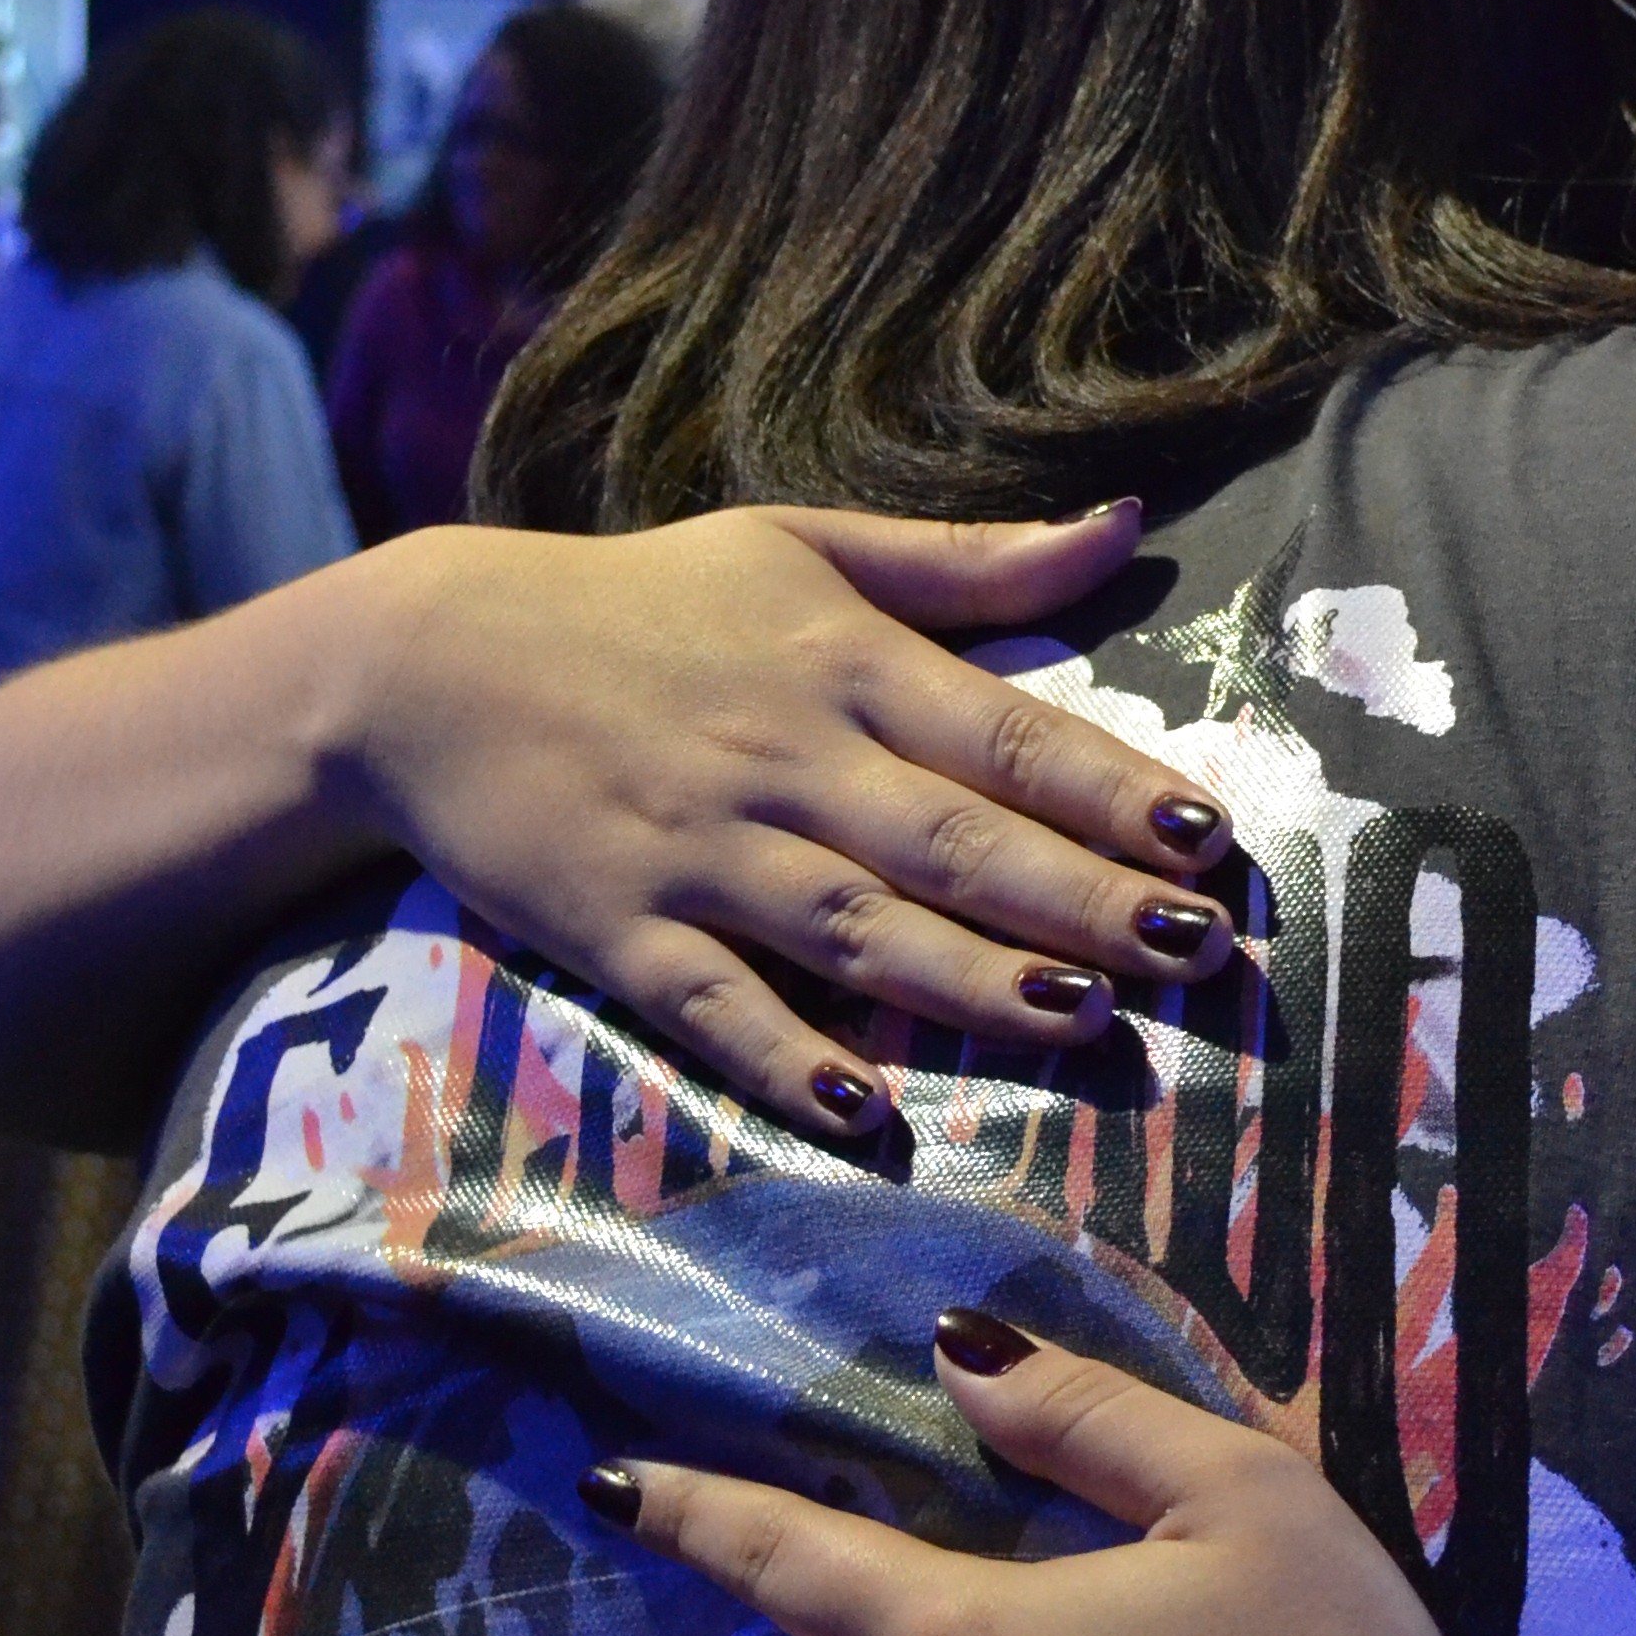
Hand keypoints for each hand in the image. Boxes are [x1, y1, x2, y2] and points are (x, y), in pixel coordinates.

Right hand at [341, 501, 1236, 1137]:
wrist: (428, 660)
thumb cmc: (646, 605)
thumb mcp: (805, 547)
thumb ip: (972, 560)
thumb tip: (1128, 524)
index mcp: (843, 661)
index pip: (1003, 733)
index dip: (1109, 788)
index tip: (1207, 838)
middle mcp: (784, 757)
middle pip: (953, 840)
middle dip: (1081, 897)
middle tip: (1195, 950)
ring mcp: (699, 851)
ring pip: (854, 924)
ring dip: (970, 977)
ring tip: (1083, 1019)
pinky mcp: (617, 930)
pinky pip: (713, 1005)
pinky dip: (785, 1057)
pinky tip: (867, 1111)